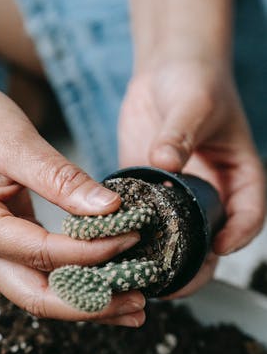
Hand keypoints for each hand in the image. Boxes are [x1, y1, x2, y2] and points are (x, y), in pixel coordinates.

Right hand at [0, 79, 145, 323]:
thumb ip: (61, 179)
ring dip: (86, 303)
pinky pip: (39, 277)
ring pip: (39, 295)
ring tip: (132, 304)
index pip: (40, 254)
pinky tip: (107, 283)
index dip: (89, 253)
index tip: (130, 239)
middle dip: (89, 305)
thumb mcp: (17, 140)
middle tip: (137, 303)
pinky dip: (74, 284)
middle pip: (36, 297)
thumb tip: (109, 210)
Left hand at [118, 57, 265, 294]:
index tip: (220, 248)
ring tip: (133, 280)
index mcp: (237, 177)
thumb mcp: (193, 102)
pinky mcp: (146, 194)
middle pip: (207, 244)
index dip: (238, 235)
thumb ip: (180, 132)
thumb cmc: (195, 80)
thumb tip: (165, 160)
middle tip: (168, 284)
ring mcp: (176, 198)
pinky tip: (105, 253)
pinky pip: (139, 223)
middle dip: (191, 269)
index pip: (247, 215)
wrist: (167, 69)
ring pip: (171, 242)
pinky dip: (126, 240)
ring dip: (154, 263)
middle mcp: (209, 195)